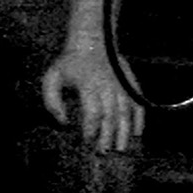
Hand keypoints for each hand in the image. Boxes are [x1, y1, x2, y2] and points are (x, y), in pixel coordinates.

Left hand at [42, 33, 142, 152]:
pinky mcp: (129, 83)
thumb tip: (64, 122)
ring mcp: (120, 85)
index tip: (87, 140)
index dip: (91, 128)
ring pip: (125, 112)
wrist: (91, 40)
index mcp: (88, 85)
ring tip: (120, 148)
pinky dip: (139, 118)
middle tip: (103, 152)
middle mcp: (107, 86)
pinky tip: (137, 133)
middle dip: (107, 136)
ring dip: (124, 132)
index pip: (93, 112)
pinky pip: (137, 103)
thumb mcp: (52, 78)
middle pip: (110, 116)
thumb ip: (52, 101)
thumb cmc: (69, 63)